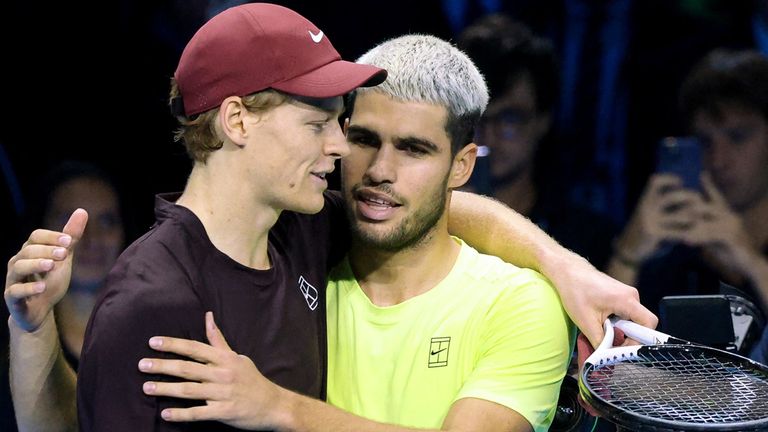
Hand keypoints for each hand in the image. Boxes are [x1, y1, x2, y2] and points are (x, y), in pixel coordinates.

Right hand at [5, 209, 87, 330]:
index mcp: (29, 251)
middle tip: (64, 254)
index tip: (69, 241)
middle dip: (46, 250)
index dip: (51, 237)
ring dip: (36, 265)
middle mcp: (18, 263)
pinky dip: (29, 289)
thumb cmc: (49, 281)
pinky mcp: (12, 298)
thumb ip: (71, 238)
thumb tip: (82, 211)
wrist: (39, 311)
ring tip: (52, 265)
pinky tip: (42, 287)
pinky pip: (15, 291)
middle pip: (28, 250)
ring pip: (19, 267)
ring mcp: (13, 280)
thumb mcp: (63, 259)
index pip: (35, 237)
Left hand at [139, 312, 283, 429]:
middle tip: (142, 365)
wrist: (273, 405)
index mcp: (225, 359)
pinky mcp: (224, 413)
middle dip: (163, 366)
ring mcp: (223, 394)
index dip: (173, 344)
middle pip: (188, 368)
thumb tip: (207, 317)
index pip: (195, 348)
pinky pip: (199, 414)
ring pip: (189, 391)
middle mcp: (223, 374)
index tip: (153, 342)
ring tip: (146, 387)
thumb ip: (218, 340)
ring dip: (166, 389)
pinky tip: (165, 414)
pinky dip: (181, 415)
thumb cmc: (252, 380)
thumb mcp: (237, 357)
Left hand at [544, 250, 657, 347]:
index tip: (623, 347)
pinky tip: (600, 322)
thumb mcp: (586, 322)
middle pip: (640, 324)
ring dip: (619, 329)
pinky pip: (625, 314)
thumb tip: (606, 358)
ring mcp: (626, 294)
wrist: (566, 271)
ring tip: (600, 330)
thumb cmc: (575, 291)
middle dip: (626, 336)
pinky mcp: (619, 295)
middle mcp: (631, 296)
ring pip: (631, 320)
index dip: (639, 339)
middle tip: (609, 342)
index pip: (649, 324)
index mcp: (627, 300)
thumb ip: (600, 341)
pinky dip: (615, 322)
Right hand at [615, 174, 701, 262]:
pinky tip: (691, 234)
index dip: (669, 179)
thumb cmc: (643, 227)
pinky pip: (675, 232)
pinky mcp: (653, 233)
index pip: (655, 182)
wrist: (628, 247)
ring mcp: (650, 221)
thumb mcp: (646, 212)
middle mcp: (646, 208)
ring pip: (677, 216)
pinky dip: (685, 232)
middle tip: (698, 199)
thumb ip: (658, 204)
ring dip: (691, 216)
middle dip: (688, 196)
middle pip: (671, 197)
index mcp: (644, 200)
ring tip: (698, 218)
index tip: (680, 182)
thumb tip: (679, 193)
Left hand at [682, 174, 759, 275]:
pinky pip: (711, 235)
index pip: (717, 196)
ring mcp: (732, 226)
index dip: (710, 185)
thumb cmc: (730, 250)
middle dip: (688, 209)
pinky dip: (698, 237)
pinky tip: (687, 241)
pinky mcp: (732, 237)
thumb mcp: (714, 236)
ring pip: (706, 221)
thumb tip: (688, 222)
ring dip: (689, 226)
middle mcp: (730, 216)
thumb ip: (704, 227)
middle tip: (672, 213)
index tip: (702, 173)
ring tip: (675, 231)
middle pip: (706, 206)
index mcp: (727, 214)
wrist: (749, 264)